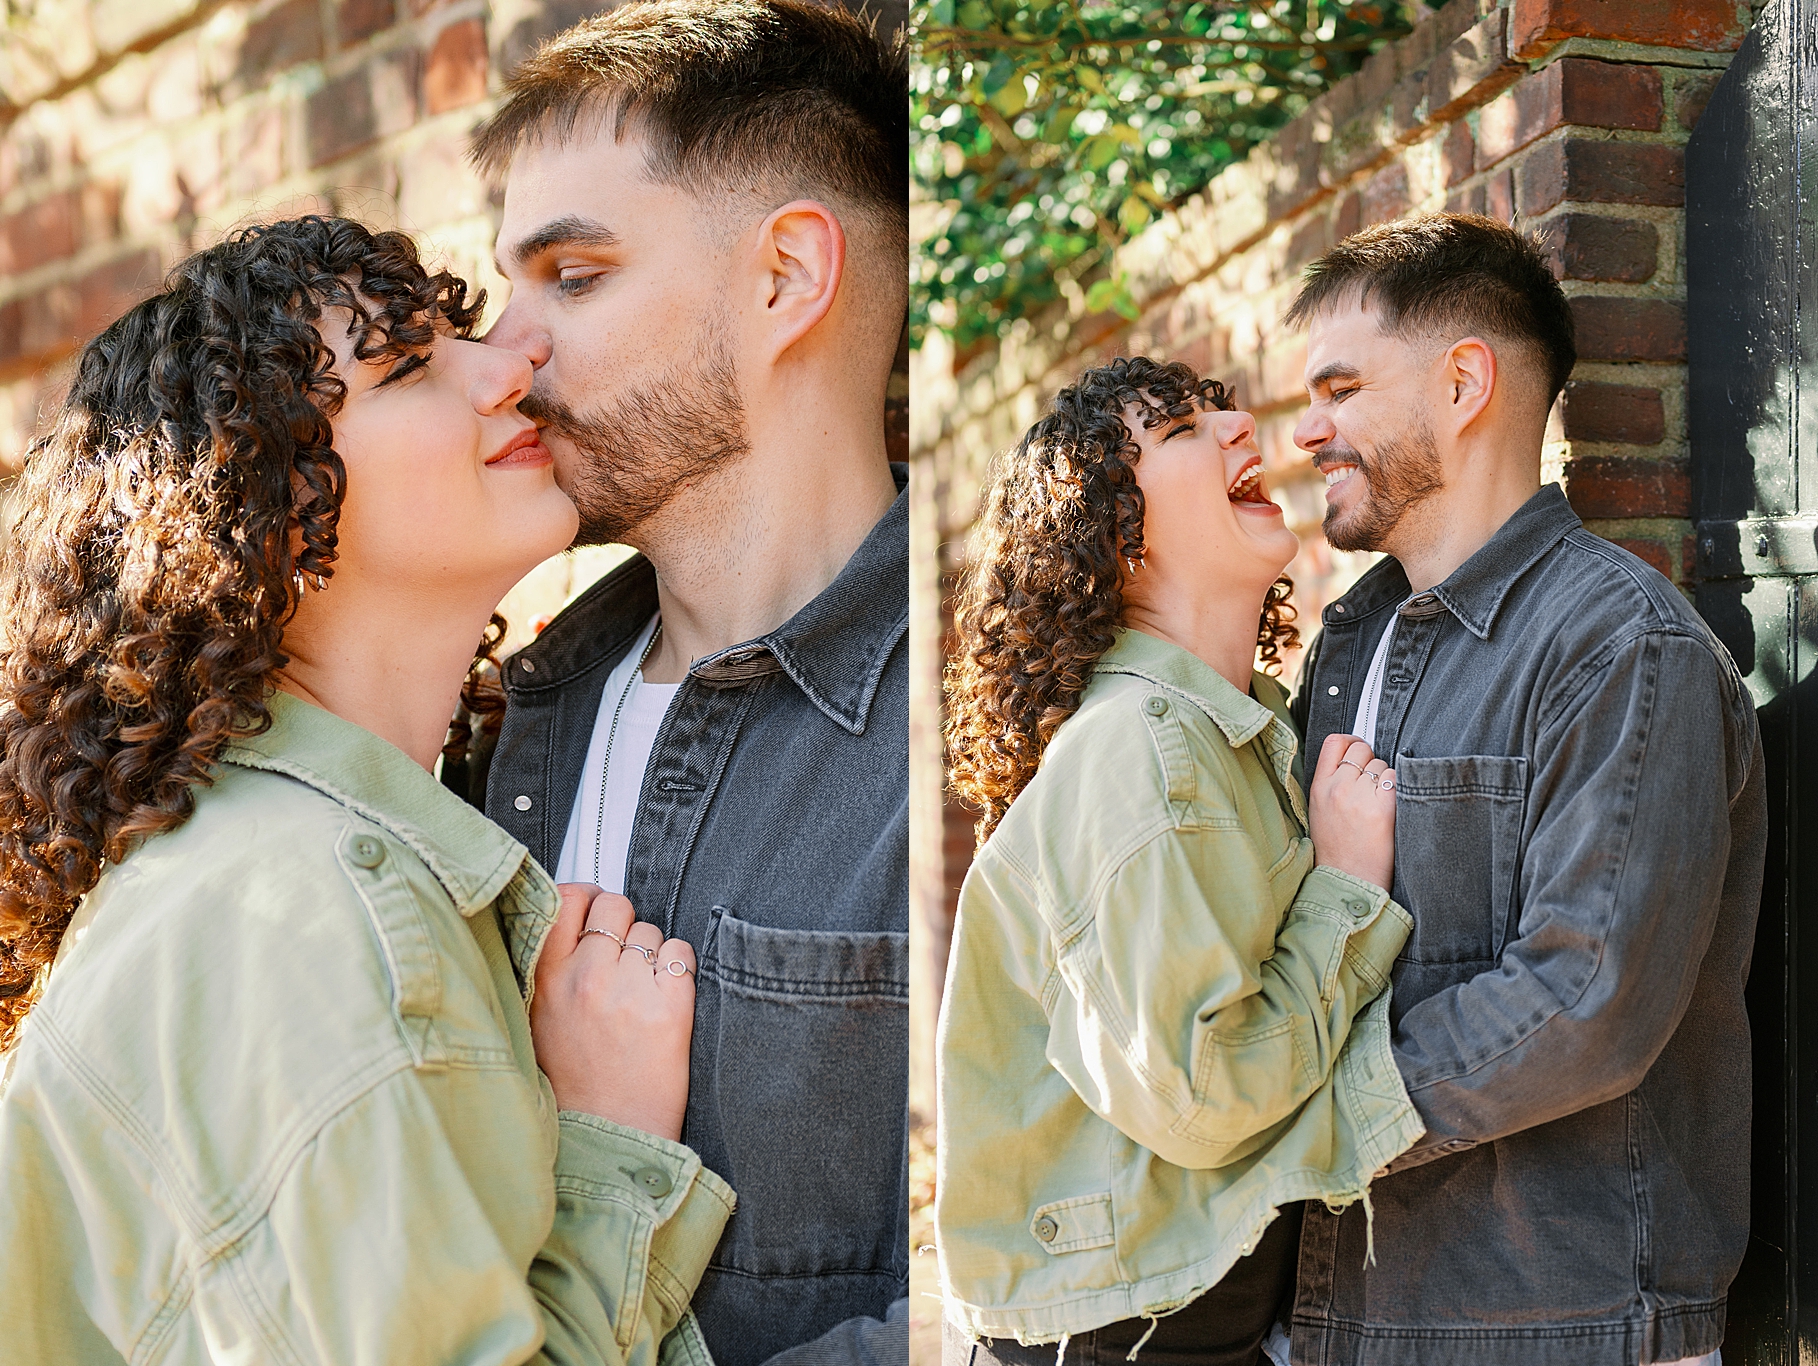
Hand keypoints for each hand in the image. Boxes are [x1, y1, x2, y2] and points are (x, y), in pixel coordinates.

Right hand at [530, 884, 696, 1140]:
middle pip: (615, 906)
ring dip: (650, 954)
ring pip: (651, 931)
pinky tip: (665, 999)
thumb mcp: (539, 1021)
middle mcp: (586, 977)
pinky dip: (679, 969)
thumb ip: (551, 970)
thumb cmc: (575, 1083)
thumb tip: (575, 920)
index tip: (595, 908)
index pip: (566, 900)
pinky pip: (681, 953)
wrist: (609, 1137)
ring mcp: (629, 990)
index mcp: (547, 980)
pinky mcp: (670, 1006)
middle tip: (624, 957)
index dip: (586, 897)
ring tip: (640, 996)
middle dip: (623, 924)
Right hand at [1307, 733, 1396, 893]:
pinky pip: (1395, 780)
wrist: (1348, 880)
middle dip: (1370, 762)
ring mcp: (1359, 797)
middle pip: (1362, 749)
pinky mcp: (1383, 808)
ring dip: (1384, 779)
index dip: (1351, 741)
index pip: (1334, 742)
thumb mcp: (1320, 810)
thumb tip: (1354, 757)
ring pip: (1381, 765)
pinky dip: (1397, 790)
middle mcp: (1337, 787)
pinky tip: (1390, 808)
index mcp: (1319, 787)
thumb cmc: (1337, 849)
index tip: (1359, 749)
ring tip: (1377, 805)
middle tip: (1371, 786)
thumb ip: (1332, 782)